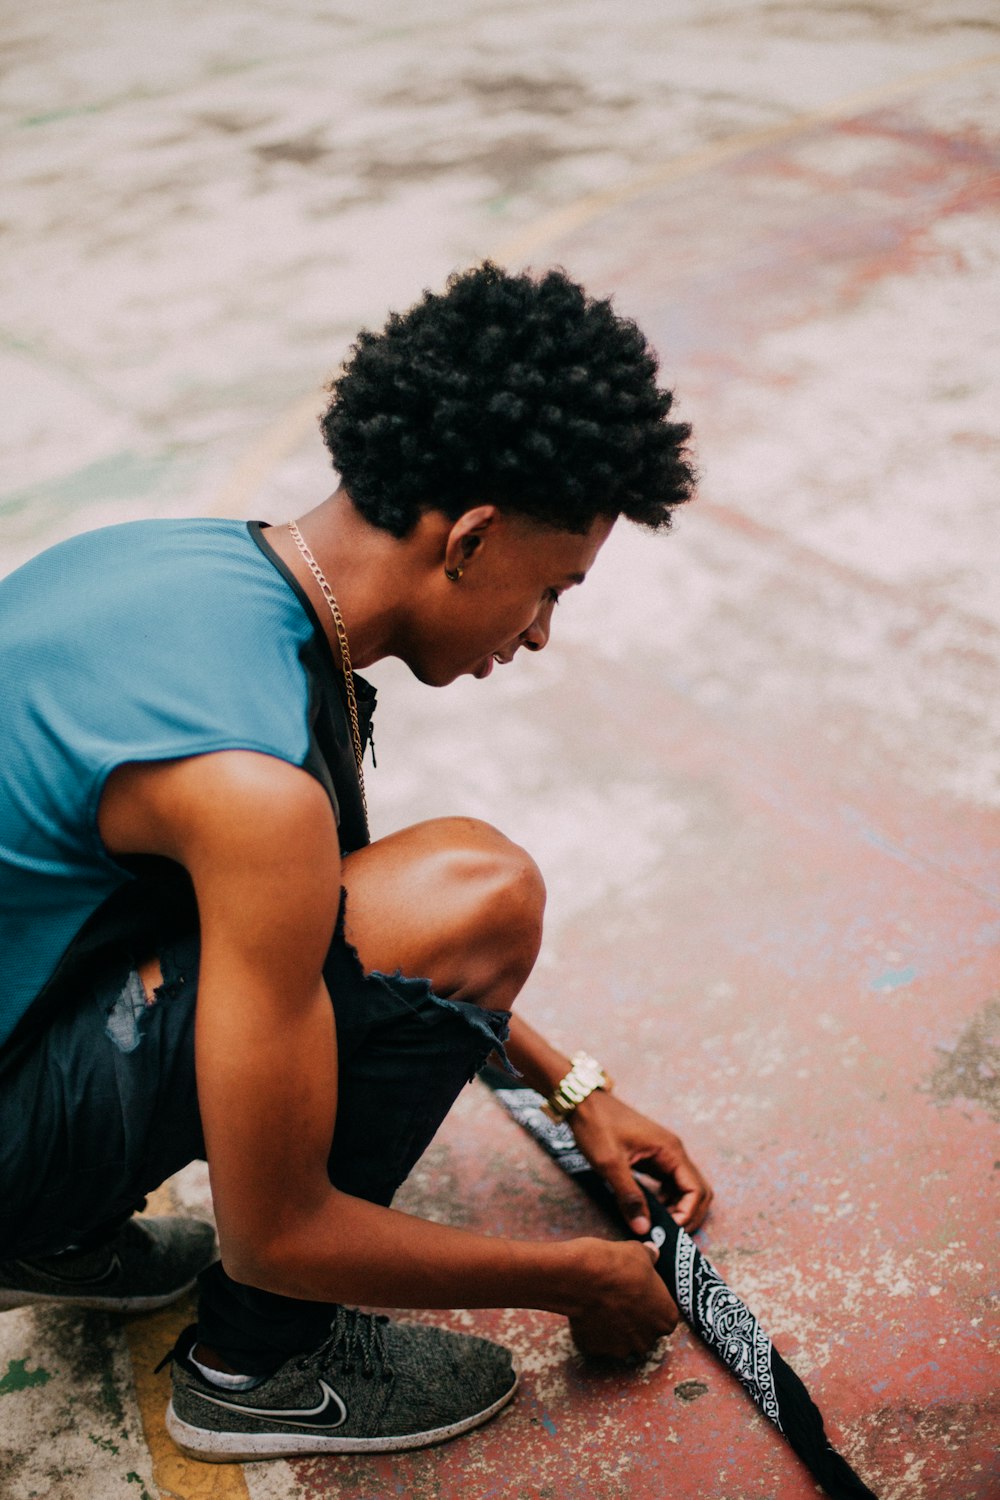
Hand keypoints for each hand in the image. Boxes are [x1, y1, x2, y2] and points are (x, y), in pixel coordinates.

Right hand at [566, 1238, 678, 1359]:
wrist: (581, 1277)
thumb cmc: (617, 1265)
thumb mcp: (639, 1252)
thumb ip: (650, 1256)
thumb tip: (653, 1252)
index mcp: (665, 1319)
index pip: (664, 1314)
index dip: (651, 1301)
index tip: (639, 1289)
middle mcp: (647, 1340)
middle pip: (644, 1331)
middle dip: (634, 1317)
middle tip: (621, 1296)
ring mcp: (620, 1349)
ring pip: (620, 1339)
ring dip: (614, 1326)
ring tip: (602, 1302)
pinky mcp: (595, 1349)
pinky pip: (597, 1340)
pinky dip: (593, 1329)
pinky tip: (587, 1309)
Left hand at [567, 1089, 712, 1236]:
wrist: (583, 1101)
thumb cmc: (597, 1126)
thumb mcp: (610, 1164)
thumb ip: (629, 1197)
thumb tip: (645, 1229)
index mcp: (670, 1151)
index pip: (696, 1190)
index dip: (687, 1214)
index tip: (669, 1231)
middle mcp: (673, 1152)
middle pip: (697, 1190)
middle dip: (688, 1215)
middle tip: (668, 1234)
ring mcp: (664, 1154)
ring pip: (685, 1188)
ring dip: (678, 1209)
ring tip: (657, 1226)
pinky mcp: (652, 1157)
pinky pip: (669, 1183)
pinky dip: (666, 1200)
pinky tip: (650, 1211)